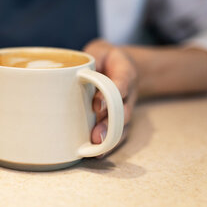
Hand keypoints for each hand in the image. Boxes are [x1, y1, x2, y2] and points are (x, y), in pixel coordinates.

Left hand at [84, 39, 137, 155]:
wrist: (121, 63)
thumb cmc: (104, 58)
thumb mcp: (99, 51)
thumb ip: (91, 60)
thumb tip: (77, 76)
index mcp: (125, 73)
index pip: (120, 84)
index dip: (108, 97)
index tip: (96, 107)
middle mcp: (128, 94)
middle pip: (123, 112)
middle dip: (109, 125)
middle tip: (95, 136)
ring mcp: (125, 108)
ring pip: (122, 126)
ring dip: (109, 139)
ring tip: (95, 149)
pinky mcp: (119, 119)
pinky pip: (118, 133)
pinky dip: (108, 145)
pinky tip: (96, 154)